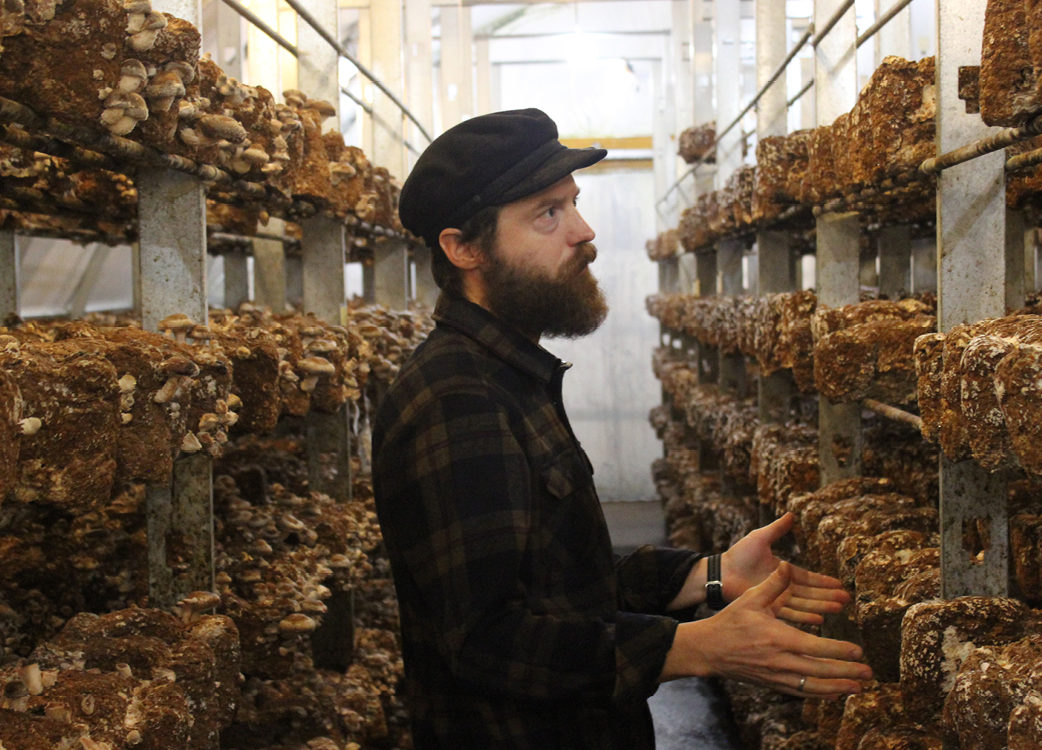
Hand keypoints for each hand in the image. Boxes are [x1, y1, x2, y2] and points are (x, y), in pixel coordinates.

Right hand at [663, 562, 871, 697]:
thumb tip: (787, 564)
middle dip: (847, 672)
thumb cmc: (730, 621)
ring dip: (838, 687)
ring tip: (858, 686)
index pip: (816, 647)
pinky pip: (801, 692)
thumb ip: (773, 584)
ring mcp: (776, 676)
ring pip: (813, 686)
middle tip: (869, 672)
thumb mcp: (750, 599)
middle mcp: (780, 660)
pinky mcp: (772, 684)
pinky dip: (820, 694)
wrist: (709, 649)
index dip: (839, 650)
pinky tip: (834, 693)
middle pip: (820, 670)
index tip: (859, 651)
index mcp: (778, 637)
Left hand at [721, 512, 848, 624]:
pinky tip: (818, 620)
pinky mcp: (768, 609)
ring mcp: (776, 599)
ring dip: (821, 606)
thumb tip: (792, 514)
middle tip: (847, 600)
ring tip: (838, 608)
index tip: (841, 584)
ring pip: (804, 604)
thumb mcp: (760, 537)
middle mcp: (783, 587)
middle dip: (829, 595)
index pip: (808, 578)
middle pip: (811, 593)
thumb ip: (777, 529)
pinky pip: (789, 613)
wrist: (722, 571)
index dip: (824, 581)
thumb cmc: (739, 554)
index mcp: (784, 572)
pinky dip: (803, 617)